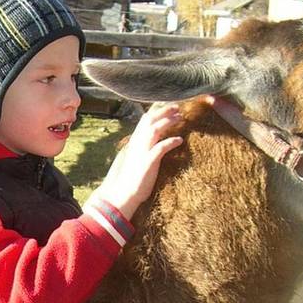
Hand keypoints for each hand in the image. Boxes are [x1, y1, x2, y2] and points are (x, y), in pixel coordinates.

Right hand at [90, 102, 183, 219]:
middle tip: (177, 107)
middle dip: (163, 111)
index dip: (156, 112)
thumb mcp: (134, 161)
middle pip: (149, 120)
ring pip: (155, 129)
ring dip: (168, 121)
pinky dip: (171, 142)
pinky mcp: (147, 162)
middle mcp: (137, 144)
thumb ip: (140, 151)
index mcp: (134, 143)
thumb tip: (148, 146)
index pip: (144, 121)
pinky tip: (180, 140)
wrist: (121, 195)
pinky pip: (161, 147)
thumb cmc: (128, 181)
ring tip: (180, 117)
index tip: (168, 107)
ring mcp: (141, 152)